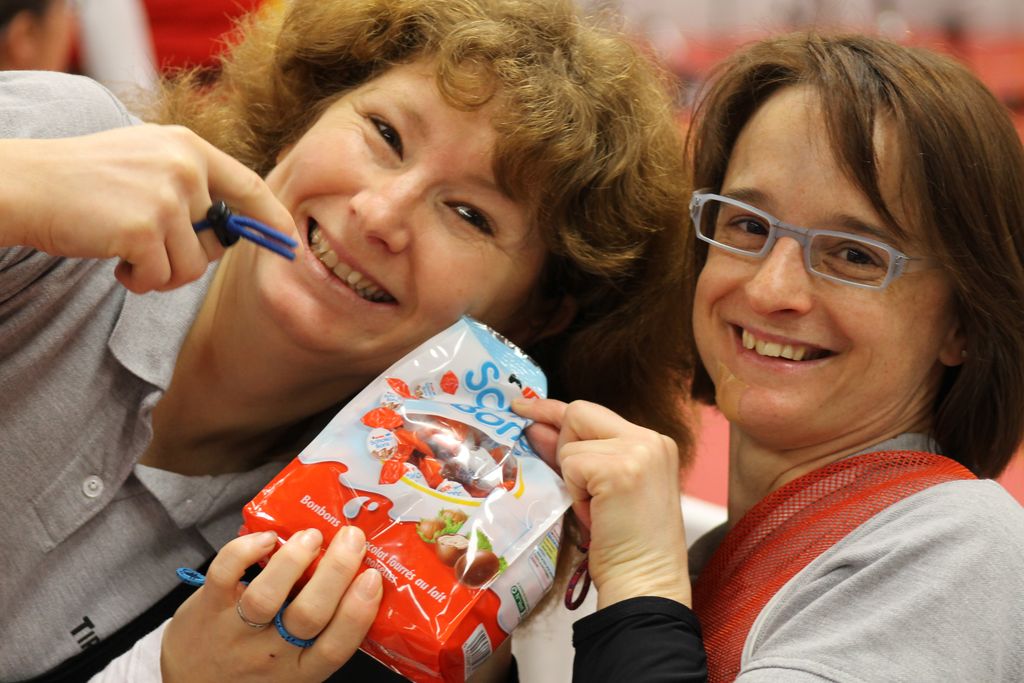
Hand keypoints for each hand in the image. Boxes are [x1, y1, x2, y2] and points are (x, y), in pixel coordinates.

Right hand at [0, 125, 296, 292]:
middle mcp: (184, 167)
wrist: (25, 185)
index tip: (291, 244)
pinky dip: (138, 280)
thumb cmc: (82, 181)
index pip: (249, 186)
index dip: (273, 220)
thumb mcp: (145, 162)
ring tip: (125, 250)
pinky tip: (114, 260)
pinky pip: (161, 277)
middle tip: (150, 247)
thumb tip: (234, 230)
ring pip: (192, 267)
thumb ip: (190, 185)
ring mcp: (166, 197)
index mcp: (188, 147)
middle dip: (190, 258)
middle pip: (219, 241)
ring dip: (160, 273)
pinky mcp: (144, 228)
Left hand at [162, 527, 382, 682]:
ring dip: (293, 560)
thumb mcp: (293, 665)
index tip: (372, 576)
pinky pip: (225, 575)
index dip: (358, 611)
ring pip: (266, 597)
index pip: (335, 647)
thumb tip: (358, 576)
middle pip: (308, 616)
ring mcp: (235, 633)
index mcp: (301, 670)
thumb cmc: (255, 668)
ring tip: (312, 536)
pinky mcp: (206, 609)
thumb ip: (322, 632)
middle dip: (335, 571)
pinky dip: (246, 550)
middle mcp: (270, 655)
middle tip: (352, 537)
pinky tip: (268, 538)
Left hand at [514, 398, 691, 608]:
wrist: (645, 583)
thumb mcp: (601, 490)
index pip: (592, 414)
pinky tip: (597, 515)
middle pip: (579, 414)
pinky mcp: (621, 468)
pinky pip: (571, 465)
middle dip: (561, 446)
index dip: (554, 411)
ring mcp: (639, 451)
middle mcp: (651, 440)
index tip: (523, 407)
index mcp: (653, 443)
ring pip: (570, 445)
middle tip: (576, 488)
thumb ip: (575, 454)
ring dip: (573, 481)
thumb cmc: (625, 546)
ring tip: (598, 511)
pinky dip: (575, 493)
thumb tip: (536, 427)